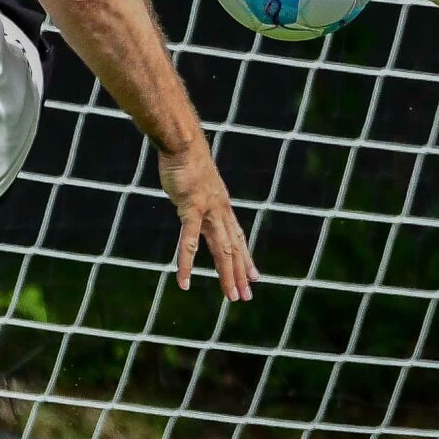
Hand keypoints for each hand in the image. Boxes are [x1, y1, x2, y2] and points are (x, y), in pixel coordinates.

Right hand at [156, 144, 258, 301]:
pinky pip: (189, 242)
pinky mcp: (191, 209)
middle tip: (247, 296)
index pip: (238, 238)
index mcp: (223, 207)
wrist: (184, 143)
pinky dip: (187, 263)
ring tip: (231, 296)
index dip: (246, 259)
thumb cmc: (188, 162)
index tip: (255, 277)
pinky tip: (184, 281)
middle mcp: (220, 212)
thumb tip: (194, 201)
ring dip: (226, 275)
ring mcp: (208, 212)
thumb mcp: (199, 184)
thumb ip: (199, 197)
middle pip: (234, 249)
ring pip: (221, 250)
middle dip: (241, 274)